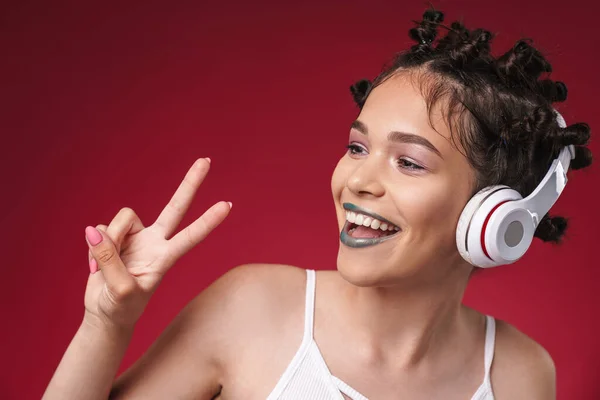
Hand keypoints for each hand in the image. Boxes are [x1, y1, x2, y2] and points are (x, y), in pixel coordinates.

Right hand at [83, 158, 230, 329]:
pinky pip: (98, 231)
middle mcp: (154, 241)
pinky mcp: (113, 236)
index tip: (228, 205)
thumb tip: (95, 231)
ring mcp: (135, 237)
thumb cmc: (121, 308)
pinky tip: (95, 266)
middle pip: (176, 207)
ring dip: (106, 242)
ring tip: (102, 268)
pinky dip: (92, 249)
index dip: (208, 221)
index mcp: (165, 257)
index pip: (191, 236)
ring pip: (121, 219)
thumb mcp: (120, 291)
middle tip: (206, 160)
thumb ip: (110, 260)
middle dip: (190, 183)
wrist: (105, 313)